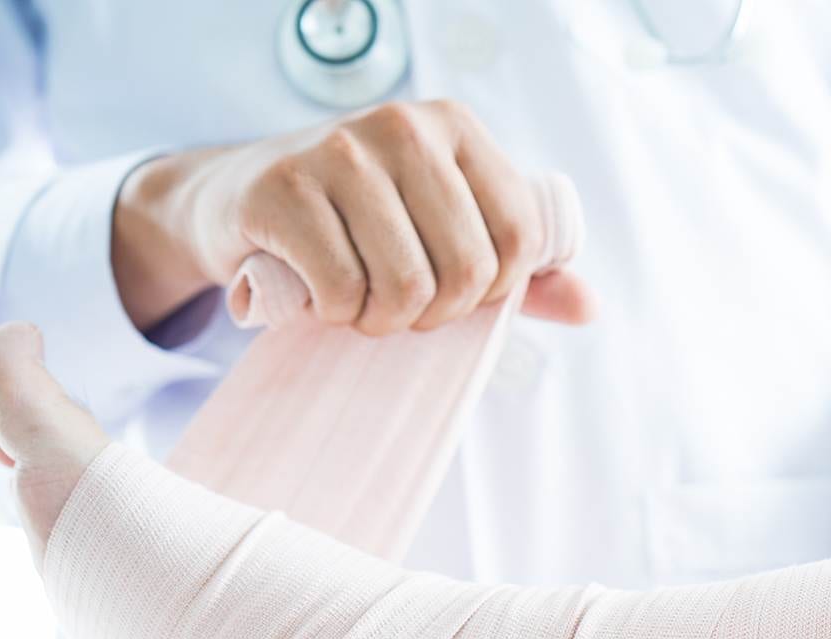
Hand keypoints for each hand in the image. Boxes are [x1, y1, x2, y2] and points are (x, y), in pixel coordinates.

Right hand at [113, 100, 594, 332]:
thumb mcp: (440, 232)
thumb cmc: (355, 224)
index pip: (520, 236)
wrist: (240, 200)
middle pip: (465, 270)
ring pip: (406, 286)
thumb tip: (590, 306)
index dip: (491, 290)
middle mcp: (403, 126)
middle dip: (435, 315)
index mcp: (456, 128)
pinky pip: (343, 290)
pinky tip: (325, 299)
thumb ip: (514, 268)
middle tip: (400, 307)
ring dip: (383, 321)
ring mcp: (339, 151)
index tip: (452, 293)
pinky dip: (339, 316)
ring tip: (361, 303)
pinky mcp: (283, 189)